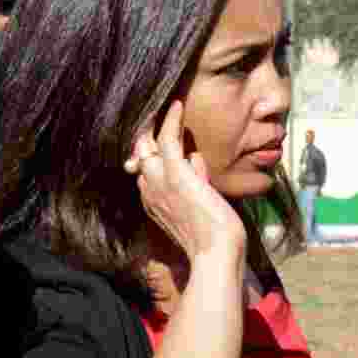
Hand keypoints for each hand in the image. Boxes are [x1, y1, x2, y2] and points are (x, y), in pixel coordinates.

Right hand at [124, 100, 245, 260]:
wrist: (216, 253)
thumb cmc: (213, 235)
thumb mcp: (200, 201)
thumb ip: (195, 179)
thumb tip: (195, 157)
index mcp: (152, 200)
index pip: (146, 167)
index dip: (153, 150)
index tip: (165, 133)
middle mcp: (149, 190)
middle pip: (141, 153)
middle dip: (148, 133)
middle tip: (160, 111)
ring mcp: (159, 182)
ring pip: (148, 144)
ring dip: (156, 123)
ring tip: (168, 104)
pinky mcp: (175, 175)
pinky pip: (167, 139)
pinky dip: (172, 120)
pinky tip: (178, 104)